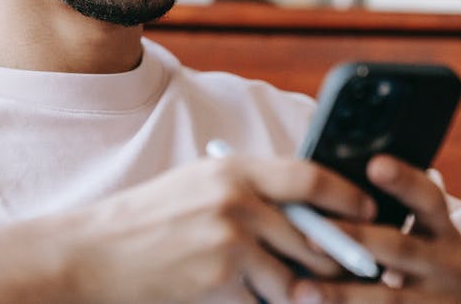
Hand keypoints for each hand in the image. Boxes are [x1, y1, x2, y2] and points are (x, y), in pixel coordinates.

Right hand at [57, 155, 377, 303]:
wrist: (91, 256)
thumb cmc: (144, 223)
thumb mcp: (196, 187)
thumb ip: (246, 191)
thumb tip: (302, 208)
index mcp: (233, 170)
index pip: (310, 176)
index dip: (347, 196)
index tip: (369, 212)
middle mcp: (237, 200)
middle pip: (314, 236)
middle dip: (335, 261)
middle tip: (353, 272)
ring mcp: (230, 242)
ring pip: (294, 280)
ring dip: (295, 295)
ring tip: (281, 293)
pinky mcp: (222, 281)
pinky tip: (238, 301)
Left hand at [289, 156, 460, 303]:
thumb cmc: (443, 263)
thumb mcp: (438, 235)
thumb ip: (401, 214)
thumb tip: (335, 183)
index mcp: (442, 232)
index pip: (427, 199)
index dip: (403, 180)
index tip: (375, 163)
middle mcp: (441, 264)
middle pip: (398, 248)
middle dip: (355, 239)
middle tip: (312, 236)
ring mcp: (434, 301)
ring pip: (387, 298)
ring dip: (343, 295)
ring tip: (301, 292)